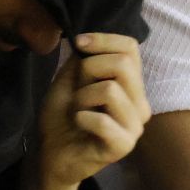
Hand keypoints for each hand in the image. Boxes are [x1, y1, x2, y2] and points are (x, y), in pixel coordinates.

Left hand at [25, 32, 151, 189]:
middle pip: (123, 64)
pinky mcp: (123, 146)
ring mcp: (134, 127)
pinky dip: (82, 117)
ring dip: (82, 97)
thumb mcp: (69, 79)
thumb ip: (84, 58)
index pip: (130, 48)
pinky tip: (79, 124)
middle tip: (76, 90)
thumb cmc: (62, 117)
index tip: (79, 45)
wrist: (50, 154)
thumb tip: (88, 36)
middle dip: (89, 69)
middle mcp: (139, 104)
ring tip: (77, 111)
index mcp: (131, 86)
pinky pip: (103, 120)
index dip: (102, 40)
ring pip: (110, 90)